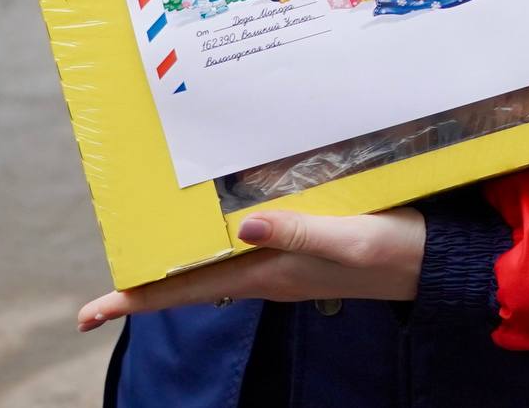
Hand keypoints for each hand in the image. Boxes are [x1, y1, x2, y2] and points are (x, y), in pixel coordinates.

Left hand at [75, 209, 425, 331]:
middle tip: (110, 262)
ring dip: (181, 256)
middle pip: (192, 279)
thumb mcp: (349, 237)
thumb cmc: (396, 250)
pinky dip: (221, 236)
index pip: (188, 291)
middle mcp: (268, 272)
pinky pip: (248, 246)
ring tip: (149, 240)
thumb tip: (238, 226)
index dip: (136, 299)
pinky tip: (221, 217)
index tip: (90, 311)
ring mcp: (286, 263)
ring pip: (216, 263)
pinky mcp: (306, 248)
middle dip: (148, 277)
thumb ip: (296, 231)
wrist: (439, 264)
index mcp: (270, 273)